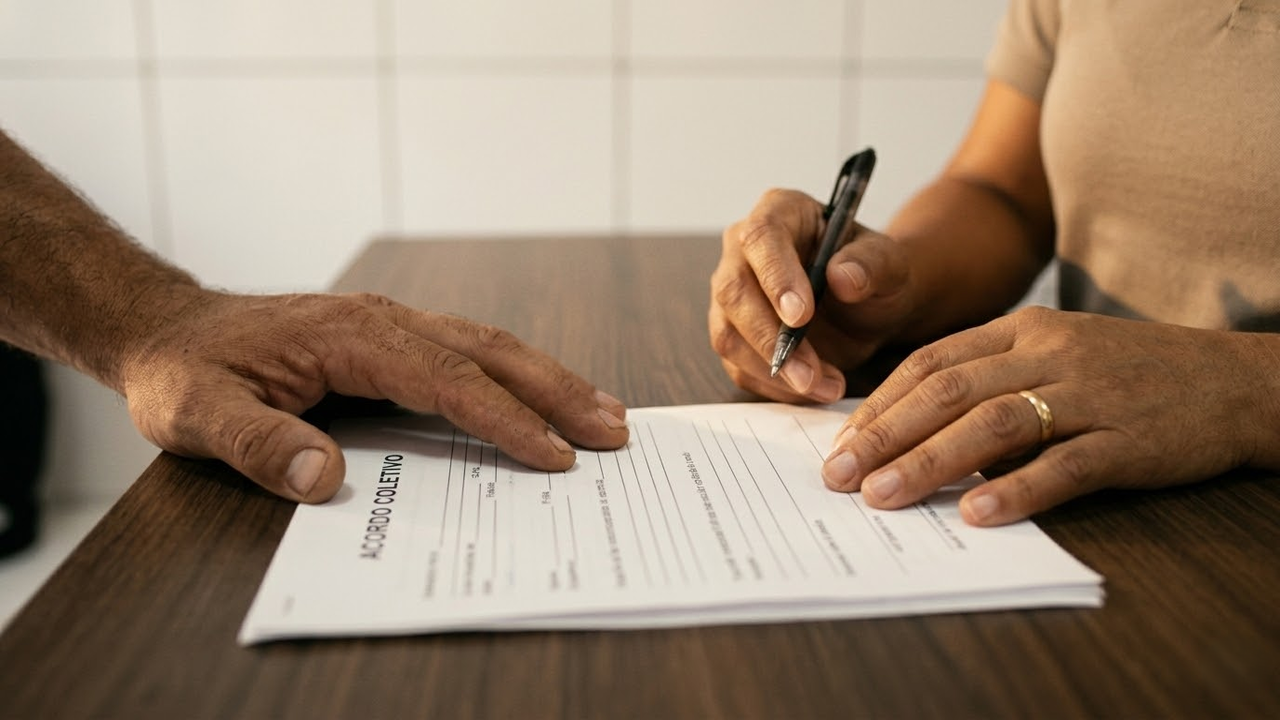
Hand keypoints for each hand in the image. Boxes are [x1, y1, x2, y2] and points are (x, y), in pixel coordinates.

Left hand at [119, 291, 629, 502]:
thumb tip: (325, 479)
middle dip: (557, 391)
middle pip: (490, 352)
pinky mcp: (392, 337)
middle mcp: (384, 321)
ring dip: (549, 378)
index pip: (446, 381)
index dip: (504, 420)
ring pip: (489, 346)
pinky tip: (541, 396)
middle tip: (615, 429)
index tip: (553, 454)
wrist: (171, 328)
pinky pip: (469, 352)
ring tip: (602, 411)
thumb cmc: (187, 372)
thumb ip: (258, 444)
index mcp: (350, 337)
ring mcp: (392, 324)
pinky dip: (516, 375)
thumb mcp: (198, 414)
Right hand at [709, 189, 915, 403]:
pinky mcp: (734, 334)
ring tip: (824, 386)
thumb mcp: (889, 264)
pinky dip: (773, 386)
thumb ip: (871, 265)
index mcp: (780, 212)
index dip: (776, 277)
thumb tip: (841, 277)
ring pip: (728, 334)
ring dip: (772, 370)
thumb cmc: (874, 273)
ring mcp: (732, 294)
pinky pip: (738, 365)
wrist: (870, 306)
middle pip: (733, 291)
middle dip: (770, 338)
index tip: (801, 317)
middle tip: (810, 372)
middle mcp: (743, 250)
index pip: (761, 237)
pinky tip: (811, 390)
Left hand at [821, 306, 1277, 524]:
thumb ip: (992, 378)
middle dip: (885, 436)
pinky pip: (1065, 465)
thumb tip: (914, 428)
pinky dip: (1016, 489)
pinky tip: (976, 513)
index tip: (841, 444)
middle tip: (839, 477)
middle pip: (949, 391)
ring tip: (883, 497)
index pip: (932, 362)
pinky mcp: (1130, 440)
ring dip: (930, 461)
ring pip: (995, 423)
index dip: (881, 404)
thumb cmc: (1130, 372)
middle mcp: (1049, 353)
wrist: (1234, 380)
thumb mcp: (1056, 353)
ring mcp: (1091, 394)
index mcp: (1024, 329)